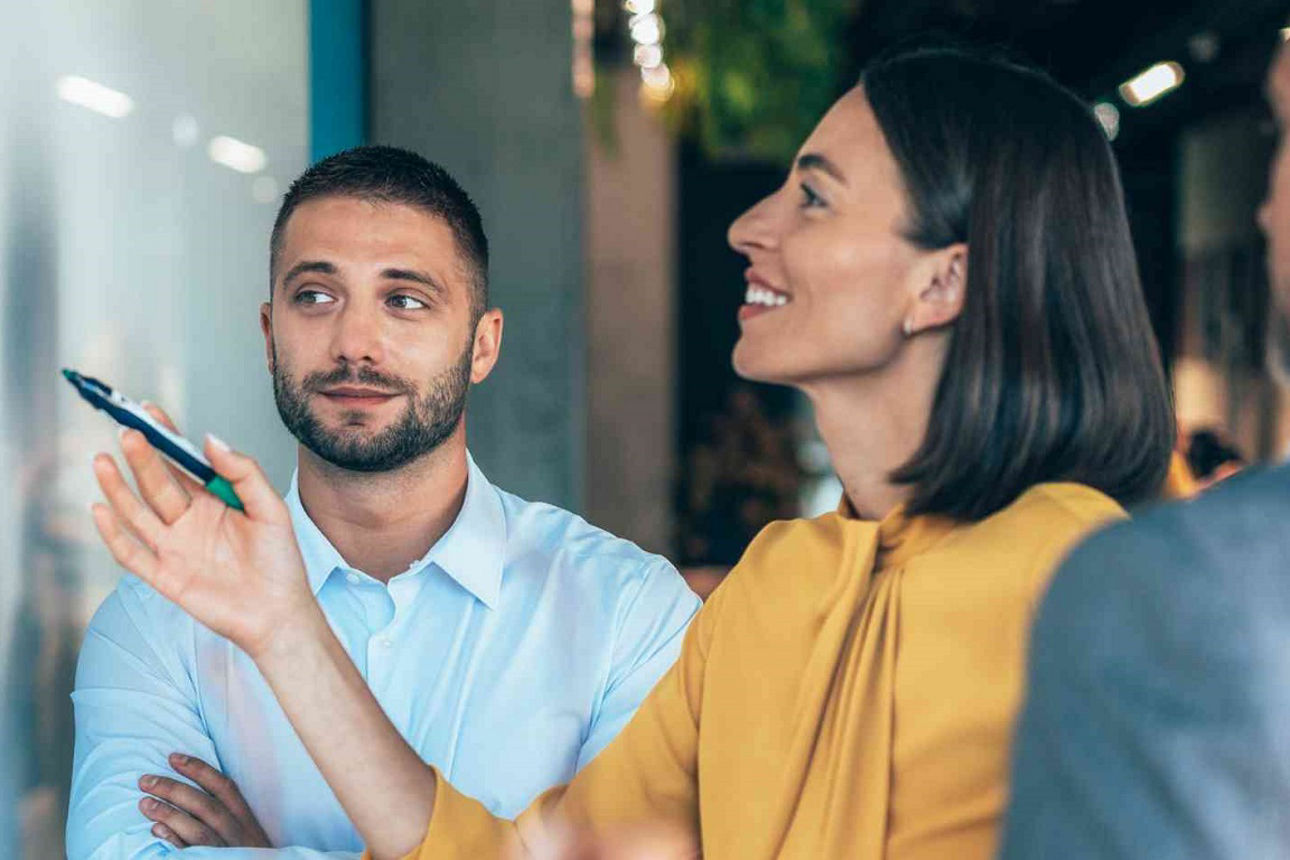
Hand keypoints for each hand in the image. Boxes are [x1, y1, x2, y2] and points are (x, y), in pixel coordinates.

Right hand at [90, 403, 317, 657]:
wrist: (280, 614)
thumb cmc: (281, 562)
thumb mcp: (271, 509)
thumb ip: (244, 473)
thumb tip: (210, 440)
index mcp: (213, 501)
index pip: (183, 463)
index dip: (166, 438)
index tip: (148, 411)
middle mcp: (189, 521)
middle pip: (158, 483)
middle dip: (142, 457)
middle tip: (128, 431)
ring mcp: (175, 548)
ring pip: (137, 513)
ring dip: (118, 488)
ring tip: (103, 460)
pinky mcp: (166, 577)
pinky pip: (132, 554)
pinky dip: (113, 533)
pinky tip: (100, 509)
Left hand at [139, 753, 271, 848]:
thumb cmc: (250, 857)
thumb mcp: (249, 835)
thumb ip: (231, 816)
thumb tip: (196, 794)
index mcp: (247, 820)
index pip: (224, 787)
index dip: (199, 770)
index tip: (173, 757)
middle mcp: (238, 834)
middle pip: (205, 805)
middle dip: (175, 789)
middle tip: (145, 779)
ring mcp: (225, 852)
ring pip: (197, 829)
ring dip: (169, 813)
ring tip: (143, 802)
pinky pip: (191, 854)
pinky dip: (175, 842)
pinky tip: (157, 831)